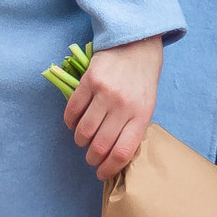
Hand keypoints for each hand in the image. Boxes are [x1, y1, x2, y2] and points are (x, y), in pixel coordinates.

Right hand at [64, 35, 162, 177]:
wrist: (137, 42)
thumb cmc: (142, 78)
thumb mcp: (147, 104)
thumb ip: (133, 127)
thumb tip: (115, 155)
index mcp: (141, 115)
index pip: (123, 153)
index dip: (109, 169)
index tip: (101, 174)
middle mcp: (123, 106)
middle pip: (100, 146)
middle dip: (92, 158)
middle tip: (90, 158)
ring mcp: (105, 93)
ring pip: (84, 131)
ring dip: (80, 140)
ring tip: (82, 139)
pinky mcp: (89, 81)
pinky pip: (73, 110)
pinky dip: (70, 122)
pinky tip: (74, 122)